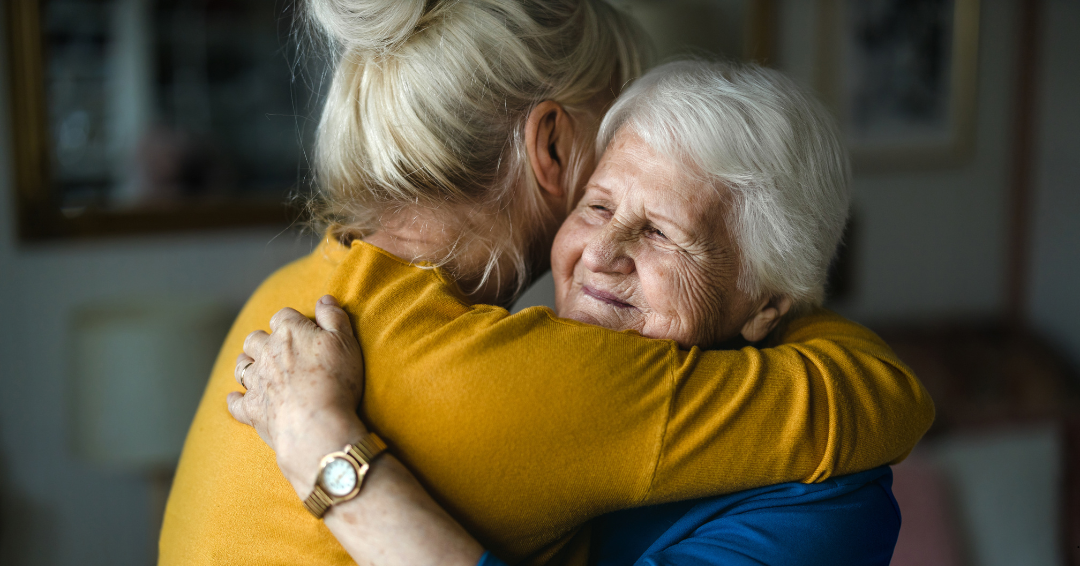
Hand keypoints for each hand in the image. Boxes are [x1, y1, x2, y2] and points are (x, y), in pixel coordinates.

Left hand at [227, 295, 366, 494]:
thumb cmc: (336, 380)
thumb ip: (334, 317)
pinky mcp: (251, 408)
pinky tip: (237, 398)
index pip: (283, 316)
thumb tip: (324, 299)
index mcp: (289, 332)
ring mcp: (256, 381)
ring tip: (257, 368)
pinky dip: (236, 399)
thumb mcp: (346, 342)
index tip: (302, 330)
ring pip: (241, 366)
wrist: (316, 424)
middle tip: (275, 348)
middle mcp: (267, 353)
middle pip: (255, 339)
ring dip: (246, 364)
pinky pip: (235, 402)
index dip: (292, 321)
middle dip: (262, 340)